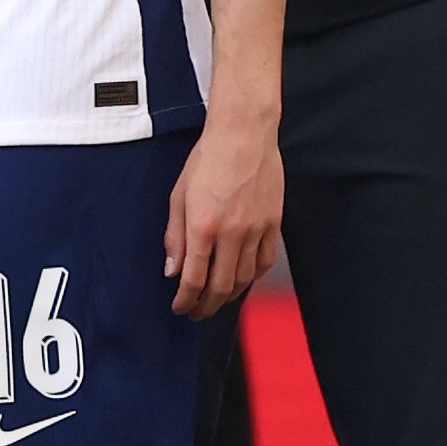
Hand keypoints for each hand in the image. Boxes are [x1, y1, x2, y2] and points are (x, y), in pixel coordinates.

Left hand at [166, 116, 282, 318]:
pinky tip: (243, 278)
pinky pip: (265, 261)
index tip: (179, 307)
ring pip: (245, 278)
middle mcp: (232, 232)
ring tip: (217, 298)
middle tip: (196, 312)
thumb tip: (172, 270)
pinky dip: (253, 276)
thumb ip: (174, 236)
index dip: (185, 301)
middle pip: (220, 286)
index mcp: (203, 226)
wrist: (244, 133)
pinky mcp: (274, 223)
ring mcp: (256, 229)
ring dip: (229, 295)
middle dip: (205, 306)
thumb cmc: (208, 158)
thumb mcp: (179, 195)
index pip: (193, 279)